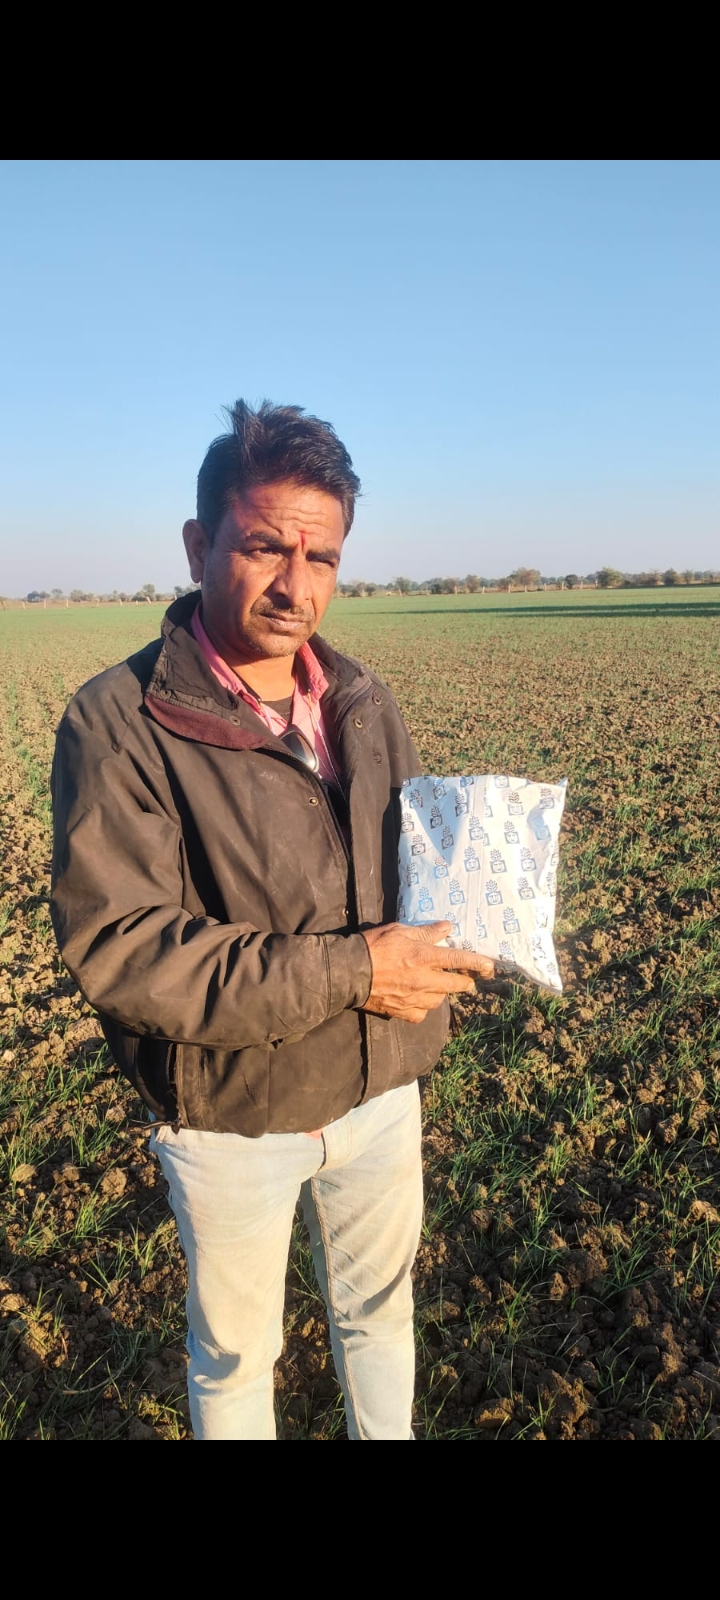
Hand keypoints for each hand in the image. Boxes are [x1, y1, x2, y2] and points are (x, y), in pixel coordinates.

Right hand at [361, 921, 494, 1023]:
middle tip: (467, 979)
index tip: (490, 966)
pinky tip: (418, 1000)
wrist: (348, 973)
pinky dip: (423, 1007)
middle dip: (466, 981)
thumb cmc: (373, 946)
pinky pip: (422, 1013)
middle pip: (457, 984)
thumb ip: (425, 932)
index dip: (478, 962)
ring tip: (435, 985)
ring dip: (442, 992)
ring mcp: (415, 999)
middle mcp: (424, 980)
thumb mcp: (399, 930)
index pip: (459, 959)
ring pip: (440, 999)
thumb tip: (447, 928)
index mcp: (424, 956)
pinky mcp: (403, 1012)